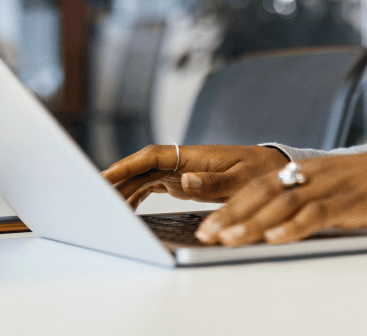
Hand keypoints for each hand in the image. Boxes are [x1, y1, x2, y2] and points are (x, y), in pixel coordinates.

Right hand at [102, 144, 285, 207]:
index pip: (151, 156)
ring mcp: (179, 170)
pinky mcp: (181, 180)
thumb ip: (212, 183)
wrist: (273, 169)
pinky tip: (125, 209)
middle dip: (117, 181)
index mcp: (193, 155)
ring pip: (143, 178)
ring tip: (105, 210)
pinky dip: (136, 196)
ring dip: (124, 191)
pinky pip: (151, 186)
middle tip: (93, 200)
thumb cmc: (259, 173)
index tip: (104, 177)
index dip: (126, 166)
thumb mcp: (241, 181)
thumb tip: (183, 181)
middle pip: (141, 168)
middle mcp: (182, 160)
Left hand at [195, 149, 366, 246]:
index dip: (230, 205)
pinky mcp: (348, 200)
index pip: (257, 186)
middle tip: (208, 234)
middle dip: (232, 215)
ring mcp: (329, 186)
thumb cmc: (364, 183)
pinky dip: (294, 226)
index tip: (207, 225)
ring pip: (283, 202)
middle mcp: (310, 174)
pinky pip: (316, 213)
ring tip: (231, 239)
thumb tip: (264, 224)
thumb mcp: (325, 186)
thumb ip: (298, 199)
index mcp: (301, 169)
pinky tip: (276, 237)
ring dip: (254, 222)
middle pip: (263, 193)